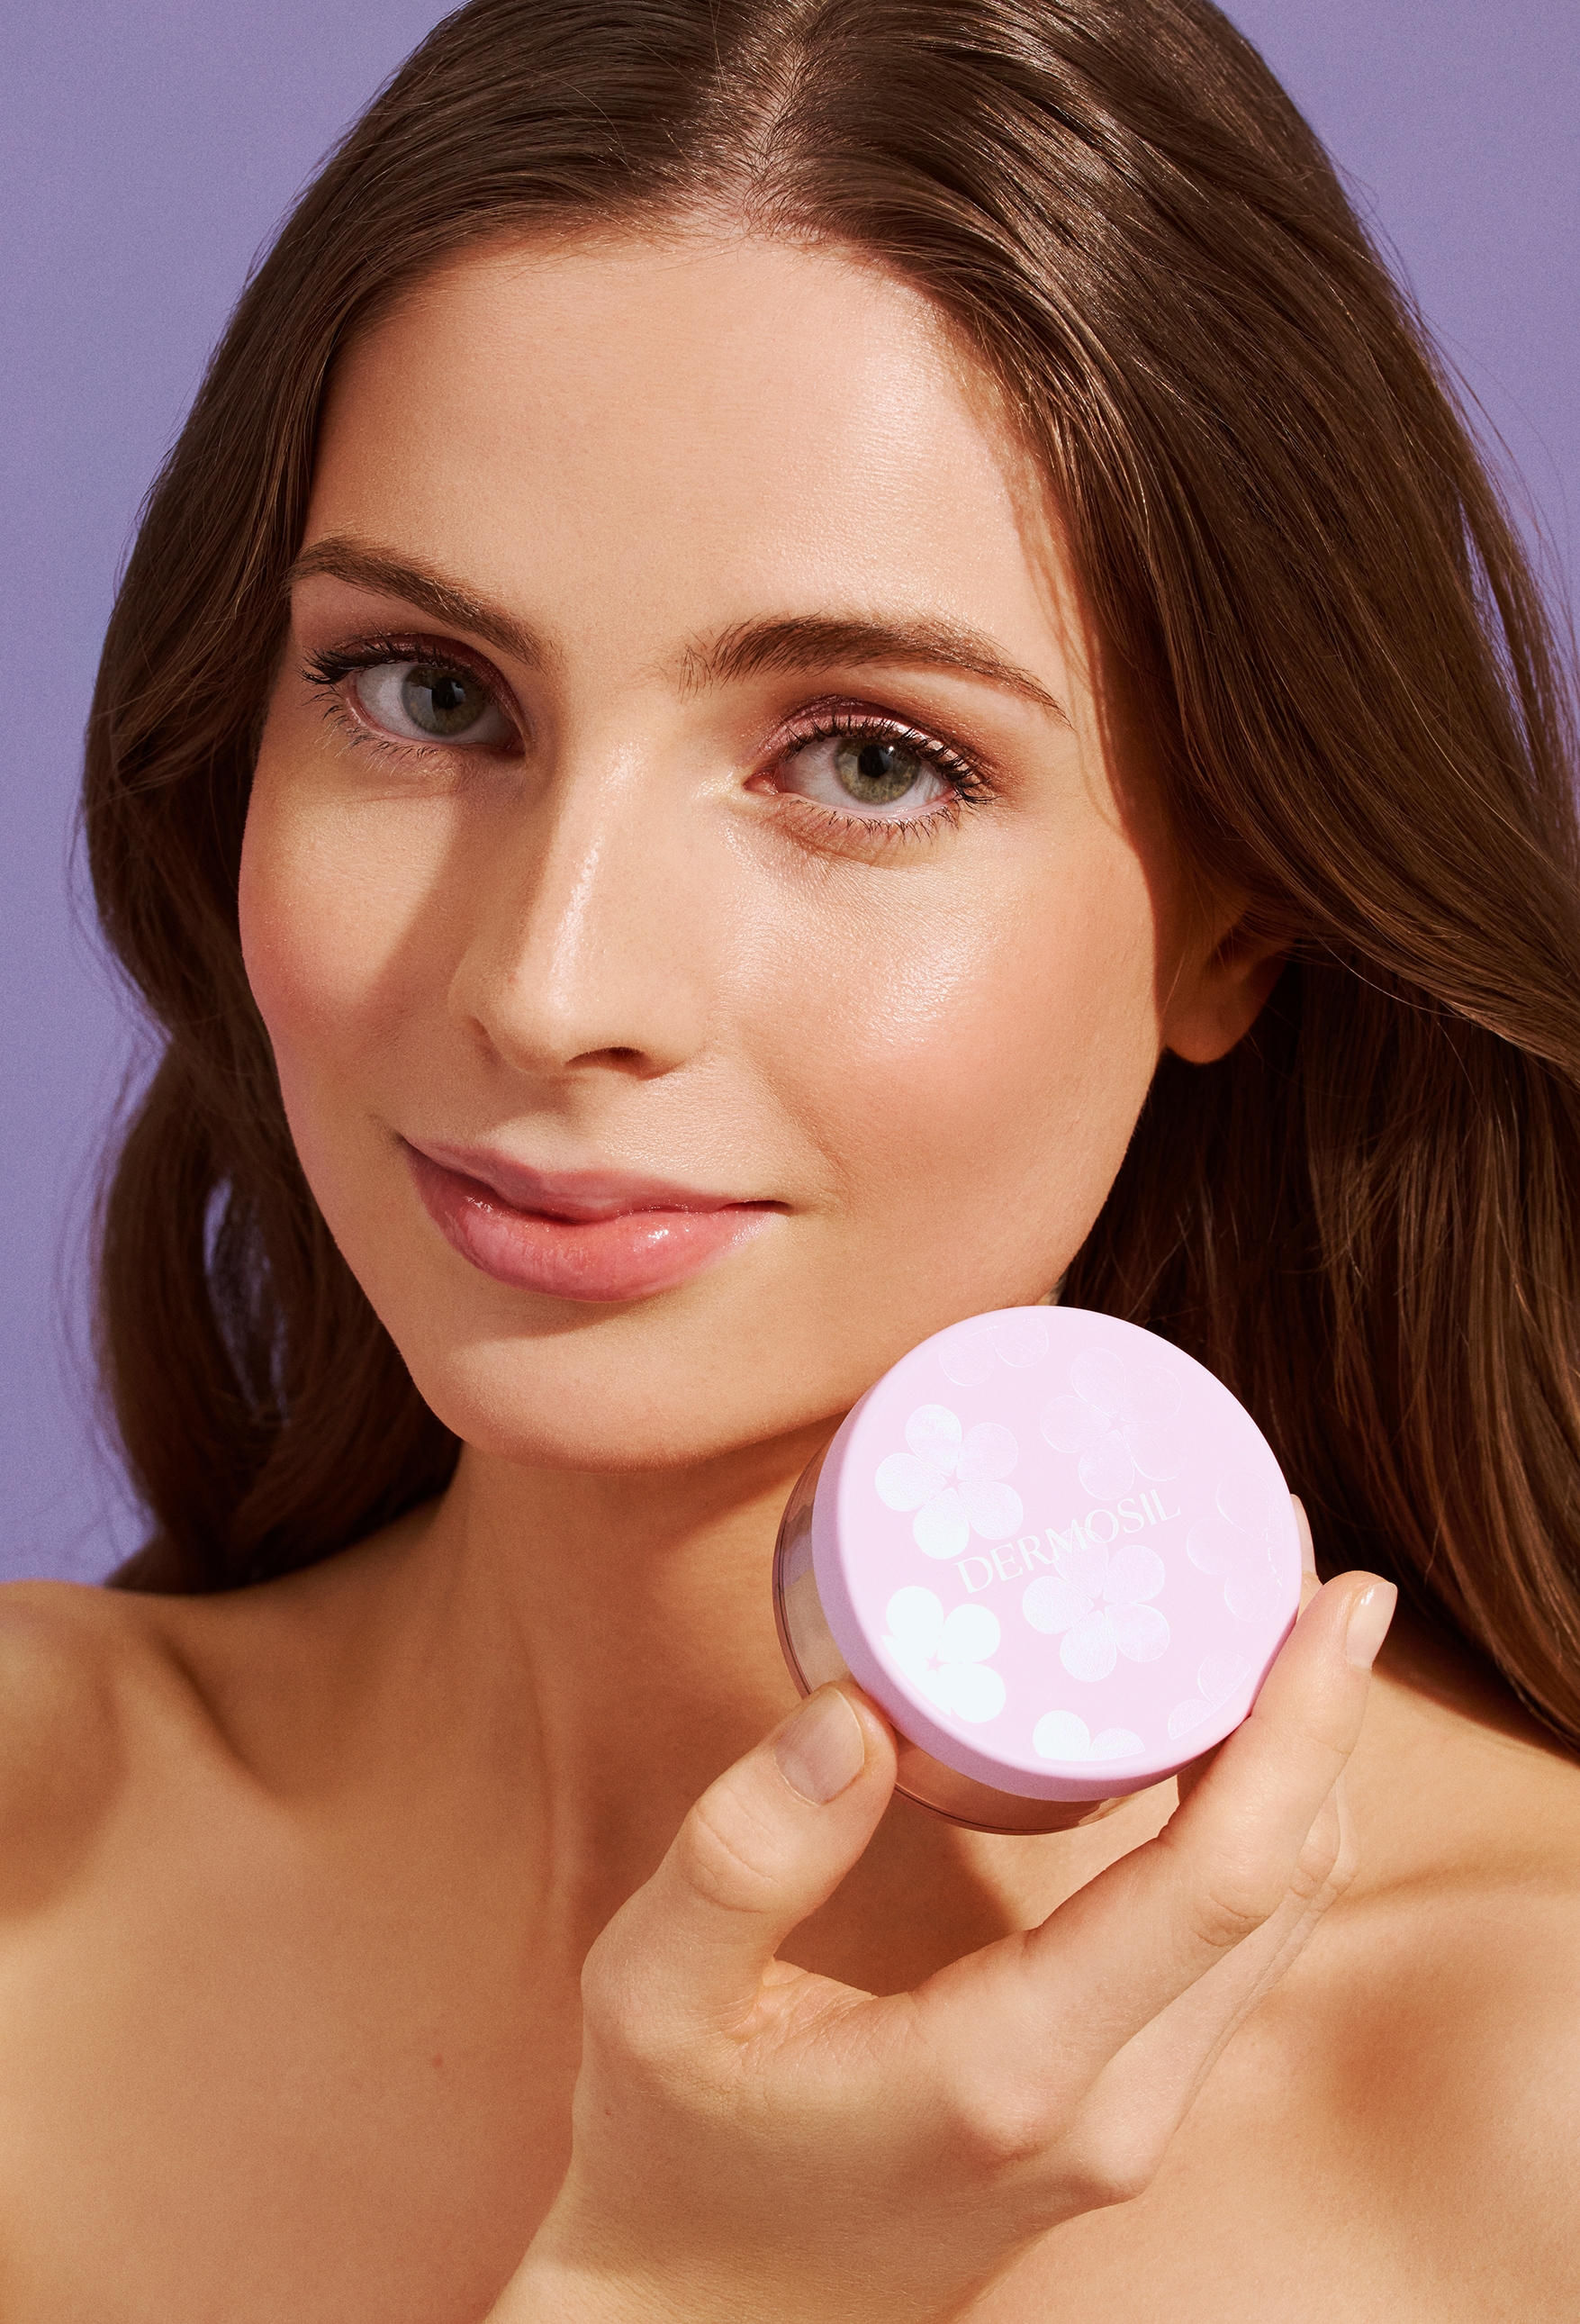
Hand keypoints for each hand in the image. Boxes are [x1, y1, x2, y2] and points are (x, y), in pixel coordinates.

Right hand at [492, 1571, 1394, 2323]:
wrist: (709, 2320)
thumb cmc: (673, 2154)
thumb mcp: (654, 1998)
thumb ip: (742, 1858)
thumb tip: (856, 1713)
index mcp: (1011, 2068)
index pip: (1223, 1878)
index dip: (1303, 1725)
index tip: (1338, 1594)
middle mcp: (1108, 2105)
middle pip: (1287, 1885)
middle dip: (1322, 1710)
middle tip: (1297, 1554)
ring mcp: (1128, 2121)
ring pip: (1278, 1921)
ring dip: (1299, 1764)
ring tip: (1269, 1615)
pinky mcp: (1119, 2111)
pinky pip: (1232, 1948)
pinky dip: (1255, 1828)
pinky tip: (1219, 1737)